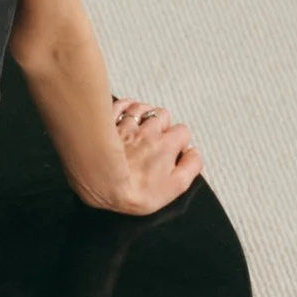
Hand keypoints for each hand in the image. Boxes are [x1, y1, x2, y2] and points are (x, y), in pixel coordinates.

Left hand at [106, 94, 202, 213]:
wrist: (101, 184)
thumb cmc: (135, 190)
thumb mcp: (175, 187)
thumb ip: (191, 167)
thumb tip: (195, 155)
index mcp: (166, 144)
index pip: (183, 131)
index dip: (180, 141)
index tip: (175, 151)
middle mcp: (147, 132)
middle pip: (162, 116)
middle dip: (163, 125)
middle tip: (158, 138)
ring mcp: (126, 127)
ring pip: (140, 109)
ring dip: (144, 114)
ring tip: (142, 125)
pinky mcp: (107, 126)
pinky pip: (119, 107)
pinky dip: (124, 106)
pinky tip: (125, 112)